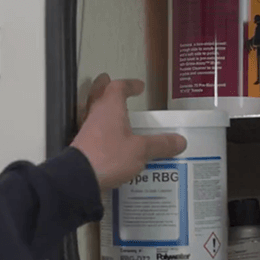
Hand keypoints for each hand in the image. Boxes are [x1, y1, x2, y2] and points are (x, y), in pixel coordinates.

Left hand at [71, 74, 187, 190]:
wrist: (79, 178)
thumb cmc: (109, 156)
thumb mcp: (141, 150)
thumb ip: (160, 144)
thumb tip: (180, 141)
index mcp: (110, 107)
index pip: (118, 87)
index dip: (129, 84)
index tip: (139, 86)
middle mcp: (95, 114)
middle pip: (98, 93)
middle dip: (104, 87)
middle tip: (109, 82)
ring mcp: (86, 129)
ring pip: (92, 110)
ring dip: (100, 107)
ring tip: (111, 111)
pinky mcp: (81, 145)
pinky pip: (91, 130)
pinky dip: (99, 128)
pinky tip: (107, 137)